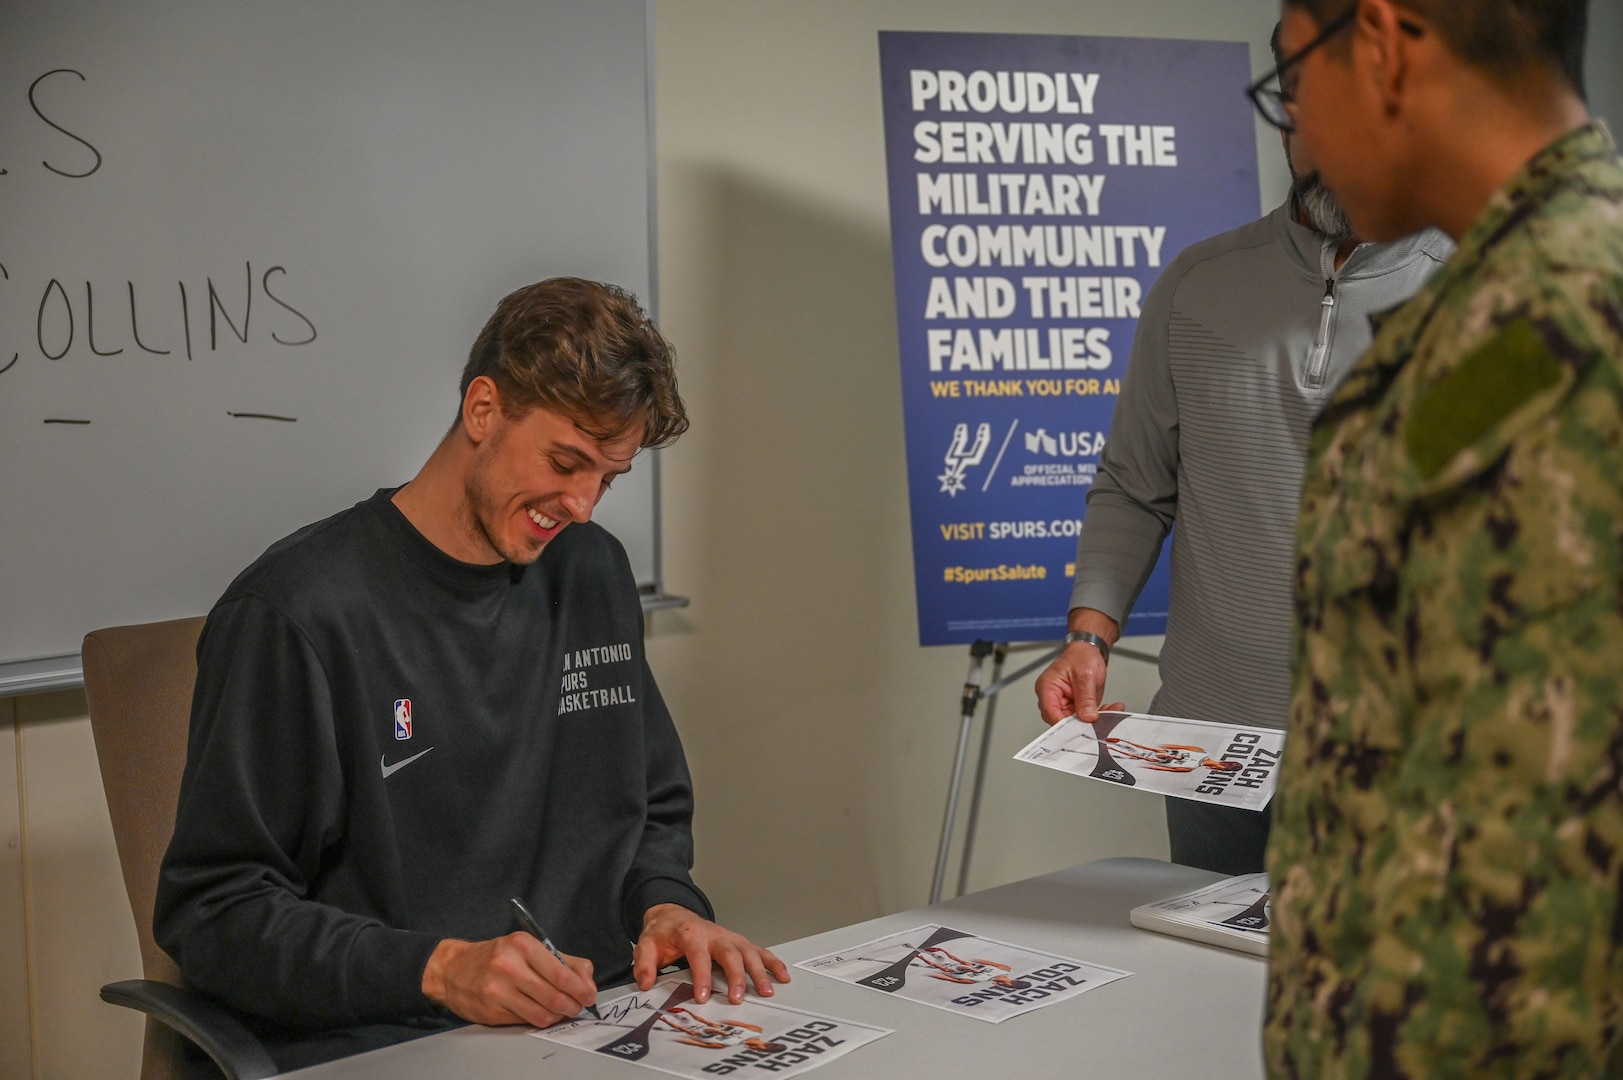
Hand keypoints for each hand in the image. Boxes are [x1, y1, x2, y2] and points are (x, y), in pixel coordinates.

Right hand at [421, 933, 595, 1028]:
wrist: (453, 969)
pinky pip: (526, 1021)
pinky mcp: (491, 1011)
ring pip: (542, 1014)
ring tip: (561, 1011)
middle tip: (578, 1006)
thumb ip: (562, 961)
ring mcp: (497, 990)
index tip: (589, 995)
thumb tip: (587, 982)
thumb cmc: (497, 956)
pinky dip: (540, 1020)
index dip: (581, 988)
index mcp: (522, 945)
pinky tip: (540, 1012)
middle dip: (573, 1005)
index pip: (560, 973)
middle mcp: (508, 966)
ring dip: (559, 1016)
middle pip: (554, 996)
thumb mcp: (528, 947)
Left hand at [633, 904, 790, 1004]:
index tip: (703, 997)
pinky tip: (783, 976)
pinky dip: (772, 962)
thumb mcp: (646, 944)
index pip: (699, 955)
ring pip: (749, 951)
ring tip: (766, 991)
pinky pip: (759, 950)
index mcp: (691, 934)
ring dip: (759, 971)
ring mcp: (729, 937)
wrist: (674, 914)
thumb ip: (644, 964)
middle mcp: (714, 934)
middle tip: (738, 998)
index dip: (702, 976)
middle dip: (736, 976)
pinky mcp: (738, 942)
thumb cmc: (664, 932)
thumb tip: (646, 983)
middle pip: (730, 953)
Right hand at [1035, 609, 1122, 724]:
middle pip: (1063, 722)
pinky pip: (1086, 717)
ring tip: (1110, 710)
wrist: (1089, 650)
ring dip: (1095, 720)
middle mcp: (1053, 698)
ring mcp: (1065, 703)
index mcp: (1047, 688)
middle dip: (1084, 723)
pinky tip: (1111, 708)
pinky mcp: (1077, 706)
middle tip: (1100, 721)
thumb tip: (1087, 717)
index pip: (1051, 714)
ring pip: (1077, 722)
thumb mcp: (1085, 675)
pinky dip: (1100, 715)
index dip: (1065, 725)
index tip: (1082, 729)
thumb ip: (1085, 698)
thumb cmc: (1081, 655)